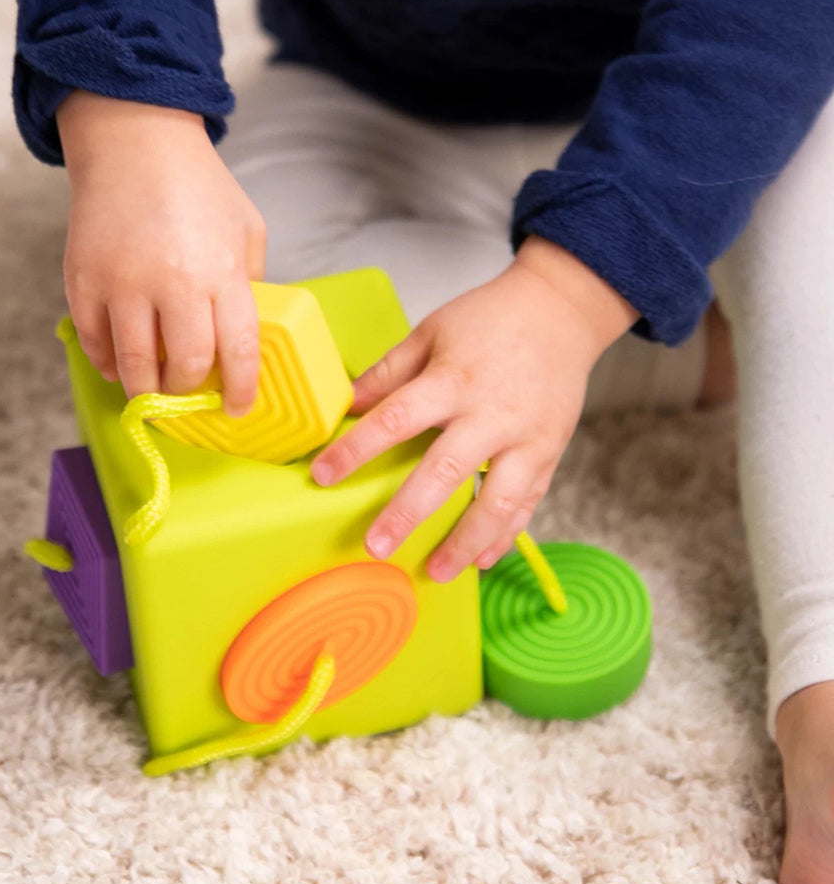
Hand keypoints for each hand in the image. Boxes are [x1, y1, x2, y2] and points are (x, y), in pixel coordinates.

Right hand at [56, 91, 266, 413]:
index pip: (236, 352)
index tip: (235, 408)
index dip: (238, 390)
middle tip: (189, 394)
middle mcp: (172, 282)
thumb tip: (239, 335)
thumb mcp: (247, 229)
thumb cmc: (199, 186)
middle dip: (188, 392)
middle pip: (183, 366)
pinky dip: (107, 363)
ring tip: (154, 393)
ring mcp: (122, 283)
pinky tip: (119, 365)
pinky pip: (94, 343)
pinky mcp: (83, 280)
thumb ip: (249, 283)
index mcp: (221, 272)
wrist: (134, 140)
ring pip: (133, 365)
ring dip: (146, 390)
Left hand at [310, 236, 639, 581]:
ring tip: (436, 572)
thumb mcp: (431, 333)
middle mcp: (491, 413)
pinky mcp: (550, 453)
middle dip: (408, 513)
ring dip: (465, 541)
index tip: (323, 475)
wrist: (561, 311)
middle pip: (445, 471)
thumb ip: (389, 373)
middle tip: (376, 548)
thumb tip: (346, 405)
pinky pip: (528, 503)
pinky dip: (506, 535)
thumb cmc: (489, 320)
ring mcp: (526, 438)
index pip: (396, 418)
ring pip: (496, 500)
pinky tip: (481, 560)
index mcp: (453, 379)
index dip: (357, 449)